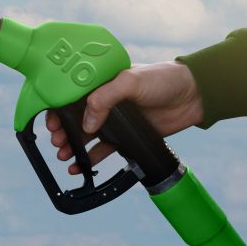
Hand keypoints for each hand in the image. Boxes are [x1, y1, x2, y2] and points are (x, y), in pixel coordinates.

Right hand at [46, 61, 203, 173]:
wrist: (194, 96)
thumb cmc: (164, 79)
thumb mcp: (130, 80)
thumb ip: (105, 98)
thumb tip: (87, 122)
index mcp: (101, 83)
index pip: (71, 95)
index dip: (58, 109)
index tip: (52, 122)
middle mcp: (105, 101)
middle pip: (75, 119)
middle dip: (63, 131)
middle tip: (58, 141)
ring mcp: (115, 120)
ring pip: (86, 136)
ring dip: (73, 147)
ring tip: (65, 156)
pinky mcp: (126, 136)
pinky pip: (104, 150)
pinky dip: (91, 159)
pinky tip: (81, 166)